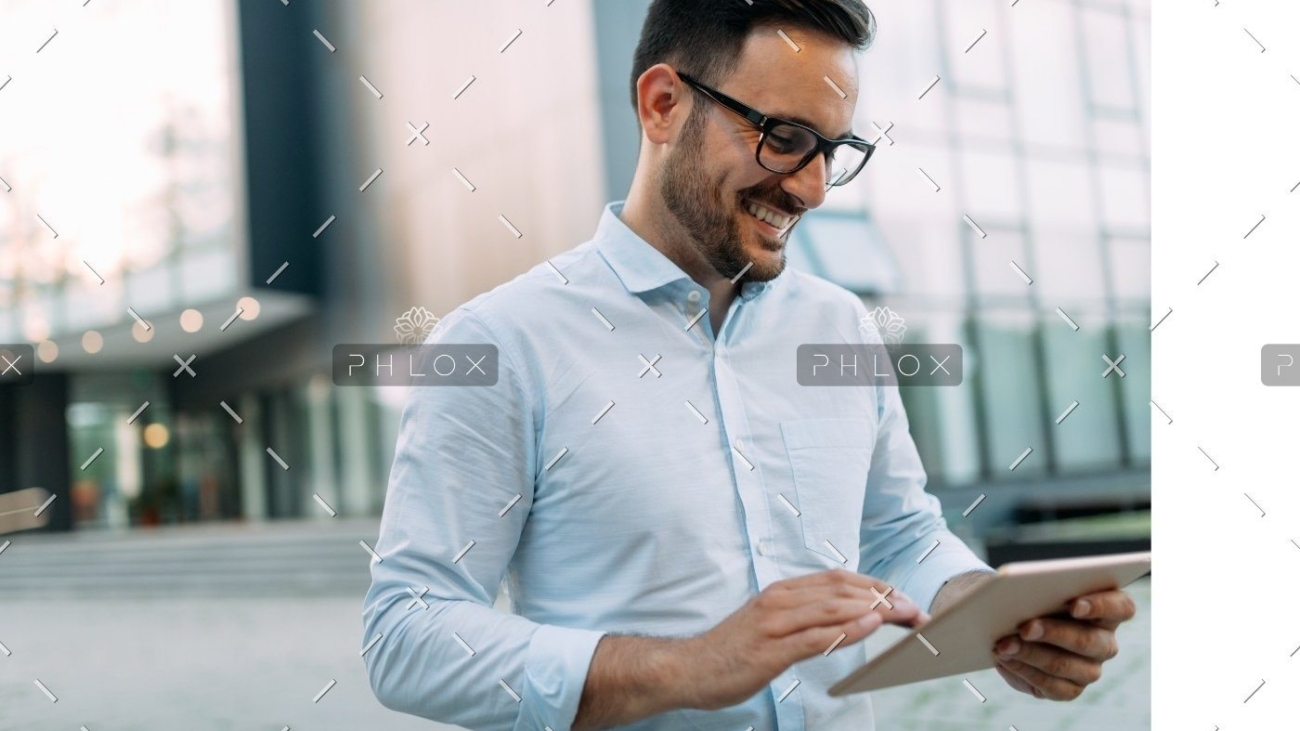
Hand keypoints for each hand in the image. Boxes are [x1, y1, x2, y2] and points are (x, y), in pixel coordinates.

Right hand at [679, 569, 928, 710]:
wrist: (686, 668)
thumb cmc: (731, 651)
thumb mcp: (771, 625)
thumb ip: (804, 617)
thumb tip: (844, 616)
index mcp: (783, 592)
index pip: (839, 580)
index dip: (876, 586)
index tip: (904, 598)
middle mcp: (780, 600)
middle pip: (843, 590)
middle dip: (885, 597)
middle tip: (917, 609)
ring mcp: (774, 623)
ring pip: (833, 608)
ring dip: (875, 609)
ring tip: (904, 614)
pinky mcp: (769, 650)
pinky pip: (814, 636)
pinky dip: (846, 629)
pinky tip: (869, 627)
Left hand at [990, 589, 1136, 700]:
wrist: (1016, 629)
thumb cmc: (1035, 601)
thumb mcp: (1041, 590)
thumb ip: (1043, 589)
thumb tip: (1021, 591)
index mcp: (1109, 610)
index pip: (1120, 607)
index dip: (1100, 606)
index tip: (1075, 605)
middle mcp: (1105, 642)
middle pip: (1088, 640)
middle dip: (1052, 632)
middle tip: (1024, 627)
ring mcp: (1090, 669)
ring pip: (1064, 665)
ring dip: (1030, 654)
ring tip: (1004, 645)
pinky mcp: (1071, 689)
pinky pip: (1051, 686)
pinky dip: (1024, 671)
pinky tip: (1006, 660)